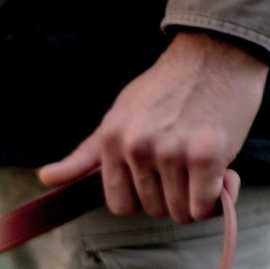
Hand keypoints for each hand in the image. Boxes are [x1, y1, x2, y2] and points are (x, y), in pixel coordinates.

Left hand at [39, 32, 266, 222]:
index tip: (157, 178)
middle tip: (185, 163)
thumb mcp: (117, 116)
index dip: (142, 198)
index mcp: (112, 140)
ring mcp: (171, 152)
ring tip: (201, 164)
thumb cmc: (166, 89)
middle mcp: (137, 148)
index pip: (120, 206)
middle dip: (172, 196)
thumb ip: (86, 155)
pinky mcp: (206, 156)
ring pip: (180, 214)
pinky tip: (223, 173)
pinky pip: (205, 207)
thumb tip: (46, 179)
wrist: (215, 54)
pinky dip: (218, 198)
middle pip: (153, 211)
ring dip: (197, 199)